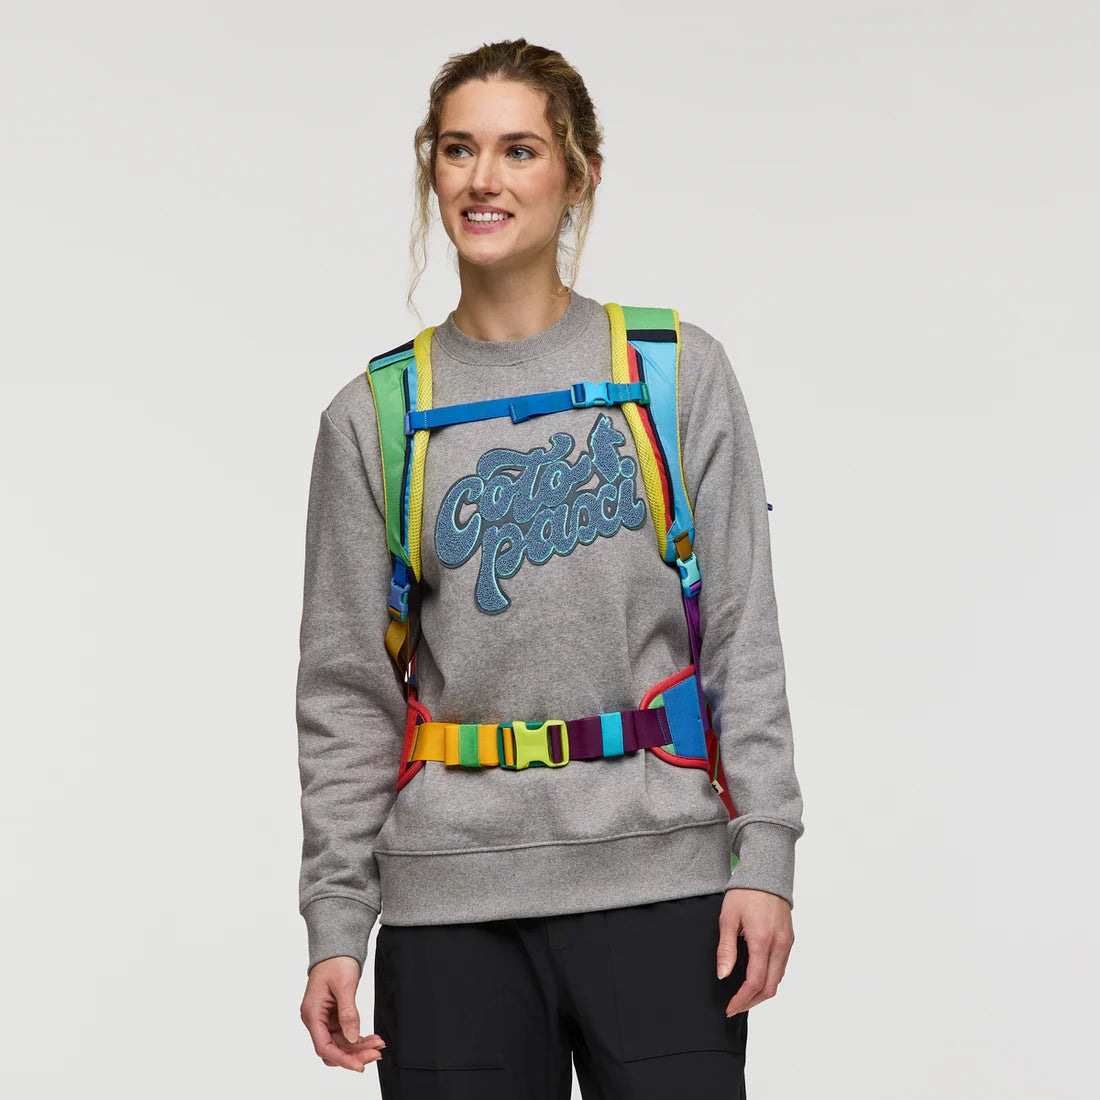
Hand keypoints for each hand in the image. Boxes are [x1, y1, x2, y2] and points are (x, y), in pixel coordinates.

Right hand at [300, 956, 386, 1071]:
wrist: (337, 948)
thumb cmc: (336, 962)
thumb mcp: (344, 986)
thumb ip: (348, 1013)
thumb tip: (352, 1037)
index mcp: (312, 1013)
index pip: (324, 1046)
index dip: (342, 1059)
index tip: (360, 1066)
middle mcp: (315, 1020)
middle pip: (333, 1048)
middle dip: (354, 1054)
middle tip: (377, 1052)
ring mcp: (324, 1019)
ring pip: (341, 1043)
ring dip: (359, 1047)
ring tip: (379, 1044)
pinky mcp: (333, 1017)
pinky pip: (345, 1034)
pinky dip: (358, 1038)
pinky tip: (372, 1039)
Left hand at [716, 888, 794, 1015]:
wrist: (766, 874)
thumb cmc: (744, 893)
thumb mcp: (728, 918)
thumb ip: (726, 949)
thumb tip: (723, 976)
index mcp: (762, 940)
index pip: (755, 982)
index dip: (742, 999)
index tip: (729, 1007)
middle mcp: (779, 945)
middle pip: (770, 987)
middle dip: (752, 1002)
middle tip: (734, 1006)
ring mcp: (787, 943)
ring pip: (778, 979)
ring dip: (761, 992)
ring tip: (742, 996)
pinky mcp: (789, 939)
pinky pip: (781, 967)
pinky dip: (769, 979)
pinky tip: (755, 978)